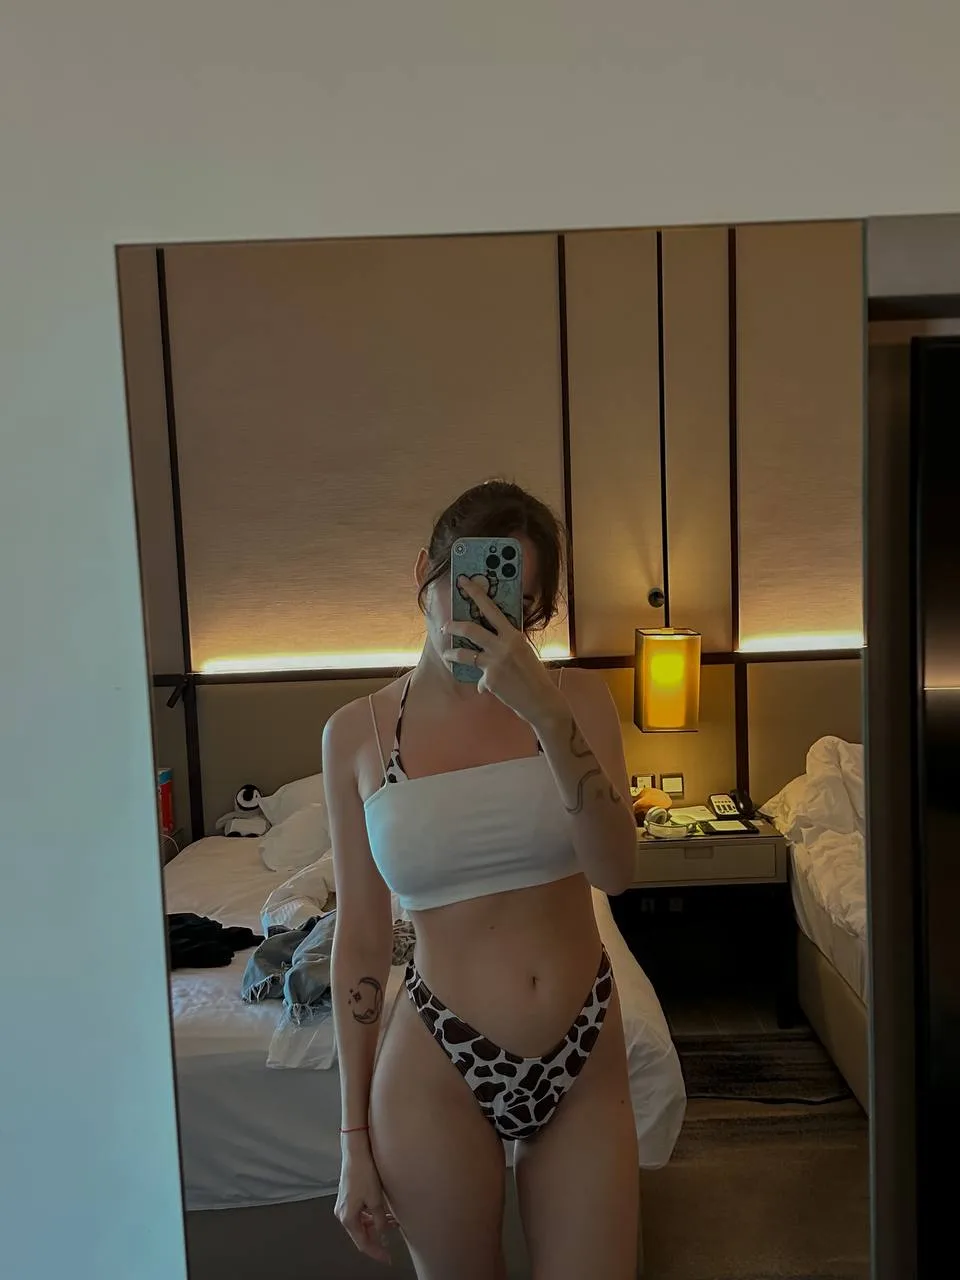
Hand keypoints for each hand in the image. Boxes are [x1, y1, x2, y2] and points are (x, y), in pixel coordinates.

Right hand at [336, 1141, 395, 1264]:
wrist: (356, 1151)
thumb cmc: (365, 1174)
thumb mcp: (375, 1199)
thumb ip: (380, 1220)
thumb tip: (383, 1233)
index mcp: (347, 1218)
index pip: (362, 1243)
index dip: (376, 1252)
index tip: (388, 1259)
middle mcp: (343, 1214)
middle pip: (361, 1234)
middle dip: (377, 1239)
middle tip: (391, 1245)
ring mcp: (344, 1204)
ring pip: (361, 1223)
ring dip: (376, 1226)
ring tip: (393, 1224)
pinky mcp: (348, 1196)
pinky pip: (360, 1213)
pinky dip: (372, 1216)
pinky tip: (385, 1213)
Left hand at [442, 575, 566, 731]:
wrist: (541, 700)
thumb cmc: (533, 674)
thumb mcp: (523, 650)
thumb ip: (507, 641)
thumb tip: (489, 636)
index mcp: (513, 634)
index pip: (491, 608)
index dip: (475, 593)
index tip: (462, 581)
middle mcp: (503, 645)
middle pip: (471, 629)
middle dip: (453, 626)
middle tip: (445, 627)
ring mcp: (495, 663)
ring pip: (465, 654)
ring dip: (452, 654)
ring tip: (446, 654)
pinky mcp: (490, 680)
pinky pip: (479, 679)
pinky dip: (482, 684)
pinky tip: (486, 688)